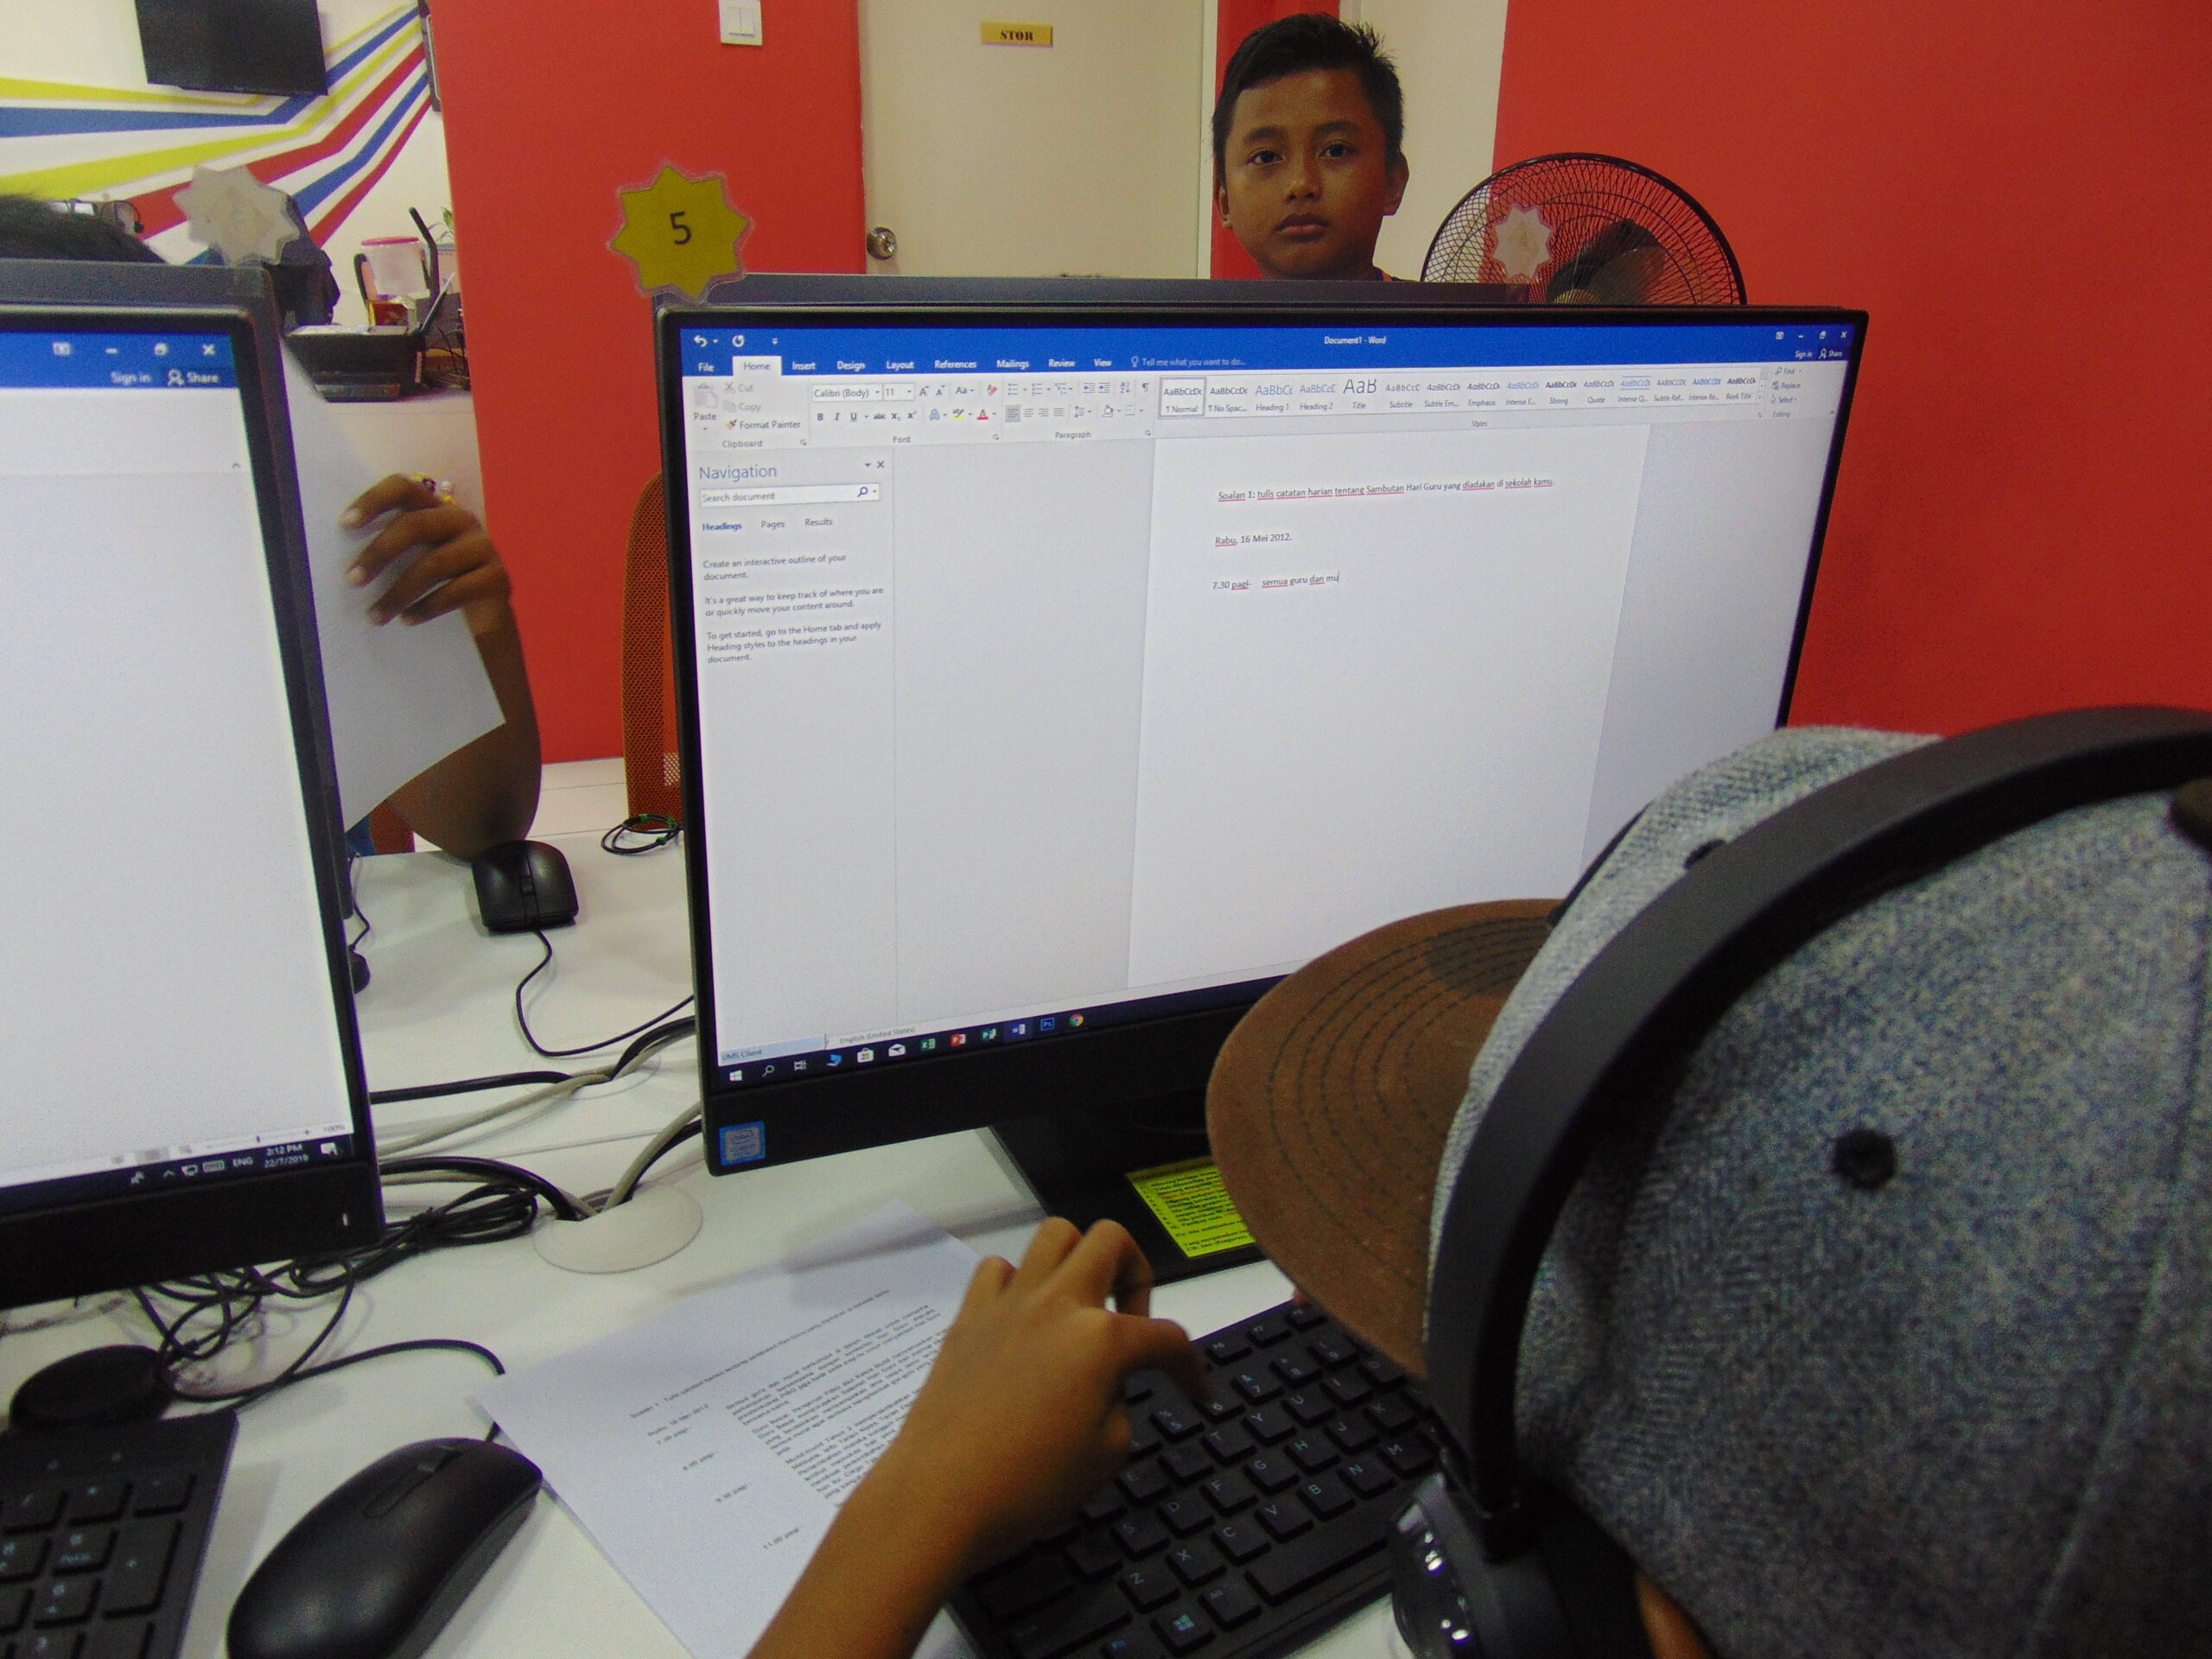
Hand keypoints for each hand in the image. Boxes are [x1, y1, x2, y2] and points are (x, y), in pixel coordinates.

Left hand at [341, 474, 512, 635]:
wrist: (484, 622)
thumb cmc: (437, 588)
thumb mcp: (412, 562)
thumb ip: (390, 550)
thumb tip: (345, 558)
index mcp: (436, 509)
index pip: (404, 488)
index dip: (374, 500)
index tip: (345, 525)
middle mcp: (461, 520)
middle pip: (416, 525)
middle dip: (379, 553)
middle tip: (352, 581)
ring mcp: (484, 547)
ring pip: (433, 564)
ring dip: (398, 593)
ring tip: (375, 616)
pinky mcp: (499, 577)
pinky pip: (457, 590)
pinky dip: (427, 607)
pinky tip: (408, 620)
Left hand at [745, 1220, 1204, 1658]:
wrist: (938, 1497)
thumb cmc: (1027, 1486)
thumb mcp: (1107, 1454)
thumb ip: (1120, 1401)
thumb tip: (1107, 1383)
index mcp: (1101, 1339)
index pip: (1167, 1338)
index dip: (1191, 1370)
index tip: (1195, 1394)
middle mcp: (1057, 1304)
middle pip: (1113, 1241)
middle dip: (1138, 1275)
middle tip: (1133, 1324)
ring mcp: (1008, 1304)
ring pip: (1055, 1234)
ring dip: (1080, 1261)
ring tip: (1082, 1309)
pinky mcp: (968, 1317)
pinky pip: (998, 1269)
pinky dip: (1020, 1283)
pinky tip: (1025, 1323)